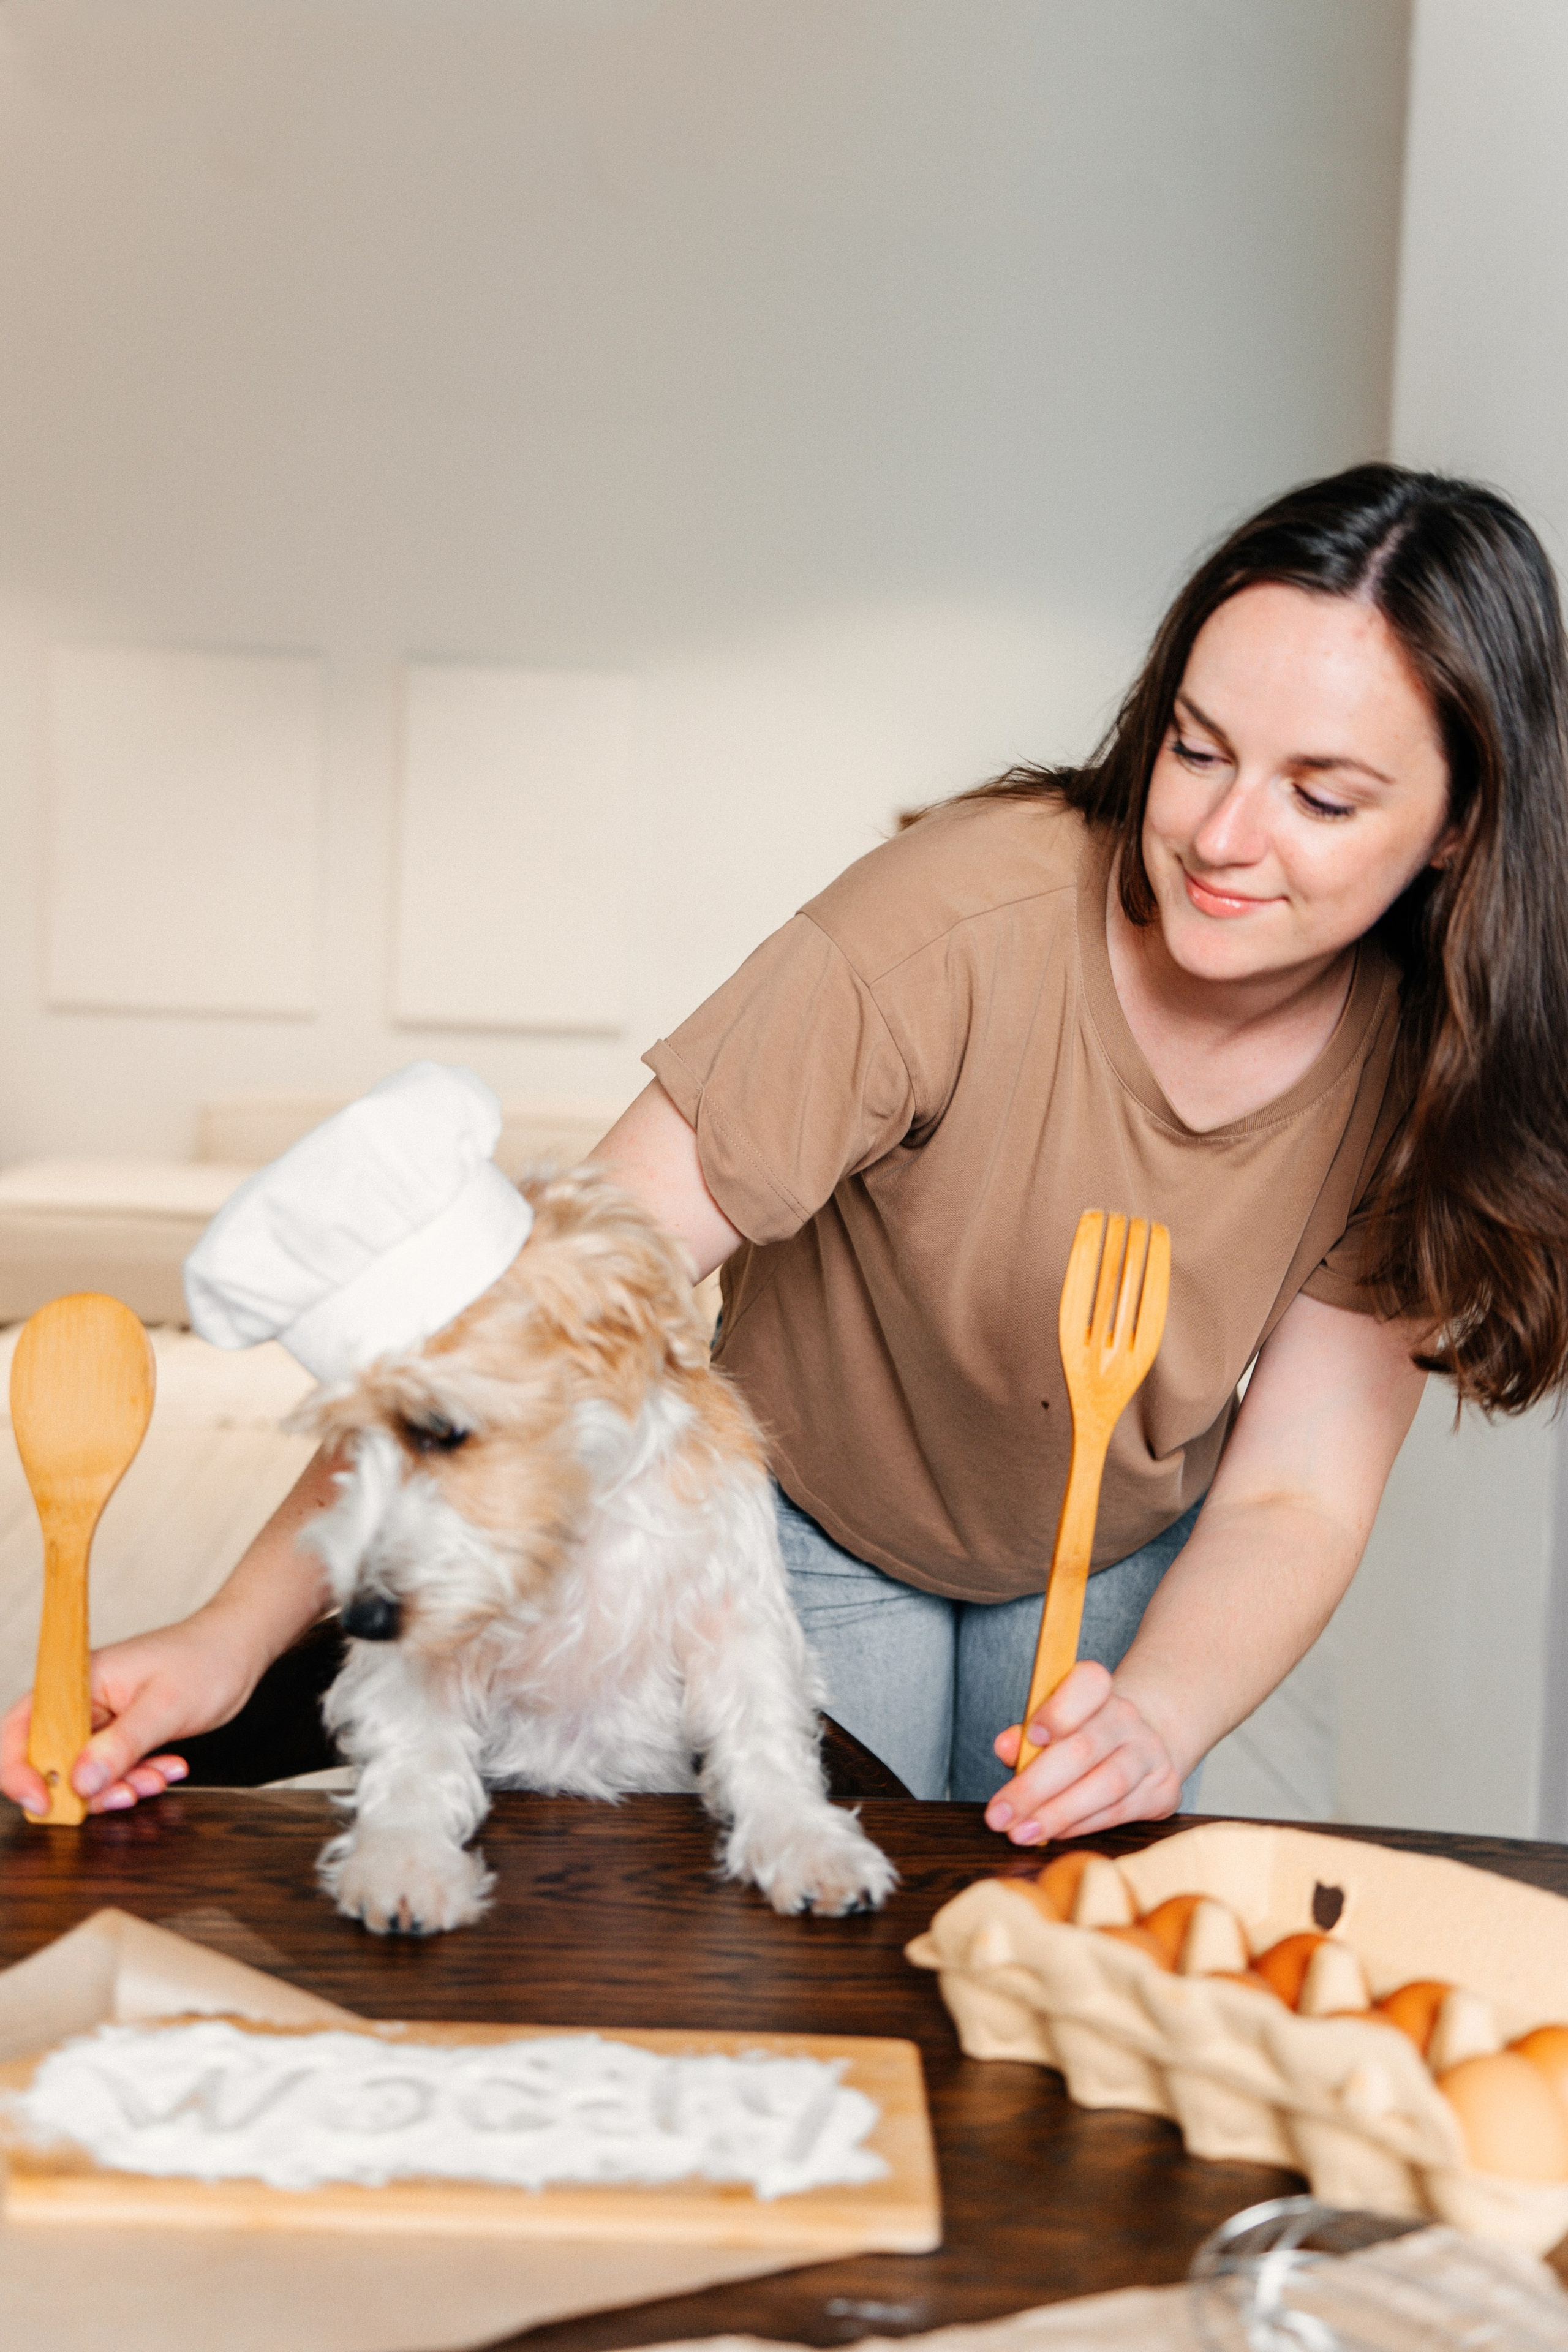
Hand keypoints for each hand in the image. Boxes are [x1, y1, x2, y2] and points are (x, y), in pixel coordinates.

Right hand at [0, 1612, 257, 1817]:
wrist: (240, 1648)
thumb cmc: (205, 1659)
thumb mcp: (166, 1706)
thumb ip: (122, 1745)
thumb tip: (81, 1783)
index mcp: (78, 1682)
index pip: (21, 1728)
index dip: (20, 1771)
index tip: (45, 1804)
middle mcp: (82, 1702)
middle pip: (52, 1760)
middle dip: (85, 1789)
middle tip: (127, 1793)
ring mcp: (102, 1720)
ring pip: (86, 1773)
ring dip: (119, 1786)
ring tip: (159, 1777)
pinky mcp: (123, 1735)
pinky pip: (115, 1770)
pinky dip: (137, 1778)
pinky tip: (169, 1769)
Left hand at [985, 1662, 1183, 1845]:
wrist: (1141, 1747)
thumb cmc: (1082, 1735)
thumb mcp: (1051, 1725)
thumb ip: (1025, 1736)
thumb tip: (1005, 1747)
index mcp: (1097, 1690)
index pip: (1088, 1684)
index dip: (1059, 1710)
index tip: (1031, 1736)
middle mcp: (1127, 1718)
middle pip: (1083, 1749)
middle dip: (1035, 1787)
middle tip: (1001, 1816)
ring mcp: (1149, 1753)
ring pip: (1105, 1786)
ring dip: (1057, 1814)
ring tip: (1022, 1833)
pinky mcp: (1163, 1790)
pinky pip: (1118, 1812)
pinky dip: (1081, 1826)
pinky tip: (1055, 1833)